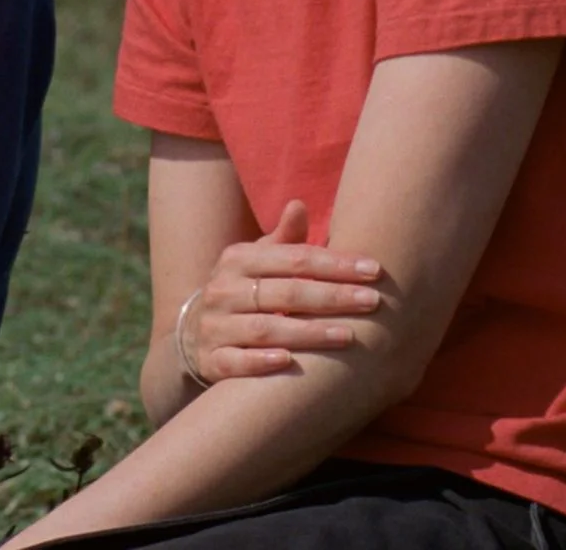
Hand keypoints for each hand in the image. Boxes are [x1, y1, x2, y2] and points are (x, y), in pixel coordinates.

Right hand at [180, 200, 383, 382]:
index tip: (374, 270)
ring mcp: (215, 326)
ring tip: (349, 336)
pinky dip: (260, 362)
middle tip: (373, 302)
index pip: (294, 259)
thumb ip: (283, 239)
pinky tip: (289, 362)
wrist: (192, 335)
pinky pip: (235, 361)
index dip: (335, 263)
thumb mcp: (257, 261)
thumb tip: (299, 204)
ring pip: (265, 329)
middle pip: (285, 292)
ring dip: (308, 332)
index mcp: (238, 259)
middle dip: (332, 296)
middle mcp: (224, 290)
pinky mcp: (211, 360)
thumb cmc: (243, 291)